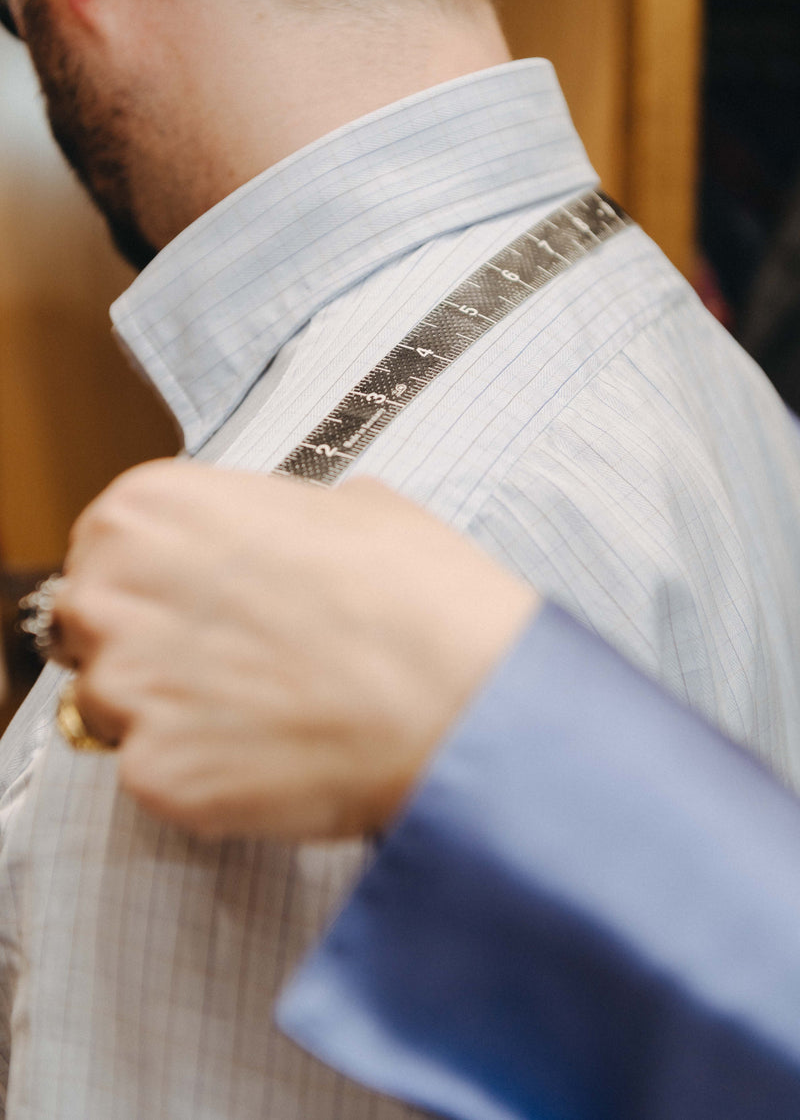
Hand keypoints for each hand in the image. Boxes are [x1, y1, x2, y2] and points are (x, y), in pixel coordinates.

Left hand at [54, 462, 538, 838]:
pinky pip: (154, 774)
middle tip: (230, 661)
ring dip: (170, 712)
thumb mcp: (349, 506)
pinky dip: (203, 773)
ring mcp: (130, 688)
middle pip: (92, 626)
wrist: (467, 698)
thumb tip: (270, 540)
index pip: (106, 547)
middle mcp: (117, 590)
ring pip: (111, 707)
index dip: (157, 581)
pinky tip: (271, 754)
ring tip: (262, 711)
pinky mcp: (156, 774)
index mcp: (153, 509)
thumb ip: (271, 517)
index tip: (197, 603)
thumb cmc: (420, 597)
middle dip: (147, 644)